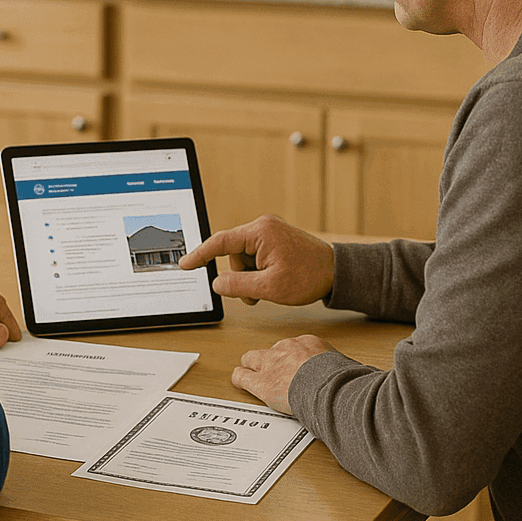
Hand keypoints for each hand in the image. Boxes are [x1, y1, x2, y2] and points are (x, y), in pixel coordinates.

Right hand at [177, 214, 334, 305]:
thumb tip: (217, 283)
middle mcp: (263, 226)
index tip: (185, 264)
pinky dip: (258, 272)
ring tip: (269, 287)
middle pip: (233, 255)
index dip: (200, 255)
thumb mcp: (270, 287)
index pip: (220, 242)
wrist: (336, 272)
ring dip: (250, 277)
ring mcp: (269, 231)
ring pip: (243, 259)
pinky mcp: (275, 238)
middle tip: (257, 294)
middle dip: (240, 277)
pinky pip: (254, 256)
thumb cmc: (309, 277)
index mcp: (260, 232)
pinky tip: (272, 280)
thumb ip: (238, 285)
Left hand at [232, 335, 336, 414]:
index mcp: (309, 343)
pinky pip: (242, 376)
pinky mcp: (261, 382)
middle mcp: (287, 349)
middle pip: (272, 350)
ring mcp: (271, 364)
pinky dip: (240, 379)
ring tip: (250, 372)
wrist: (328, 386)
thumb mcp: (344, 366)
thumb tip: (352, 376)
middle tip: (273, 371)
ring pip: (252, 358)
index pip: (295, 347)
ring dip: (251, 366)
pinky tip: (240, 382)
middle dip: (270, 359)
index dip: (293, 360)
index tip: (297, 368)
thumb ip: (339, 368)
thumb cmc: (340, 379)